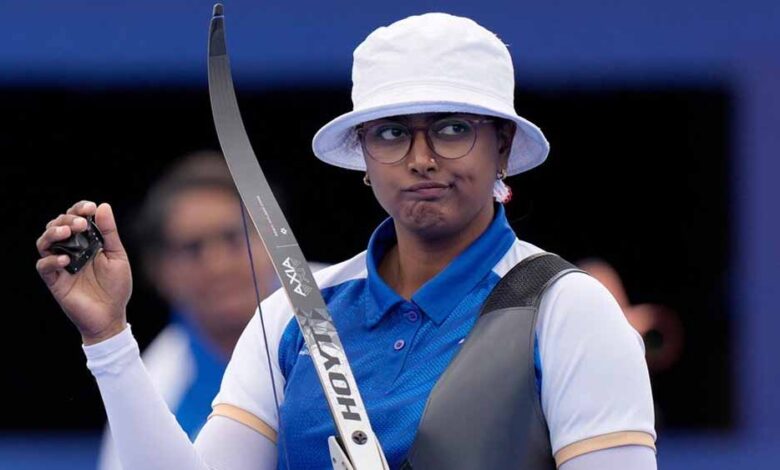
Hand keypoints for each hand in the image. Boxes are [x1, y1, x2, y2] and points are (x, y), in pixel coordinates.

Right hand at [36, 201, 131, 344]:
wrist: (111, 316)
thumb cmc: (116, 286)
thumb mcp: (117, 256)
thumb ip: (109, 233)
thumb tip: (103, 206)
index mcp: (87, 241)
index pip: (75, 218)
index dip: (78, 209)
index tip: (89, 207)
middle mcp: (71, 250)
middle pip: (57, 225)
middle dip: (66, 219)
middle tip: (81, 224)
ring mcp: (61, 265)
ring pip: (44, 242)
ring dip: (53, 233)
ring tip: (67, 233)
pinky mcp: (55, 281)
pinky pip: (43, 266)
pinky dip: (51, 260)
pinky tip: (66, 260)